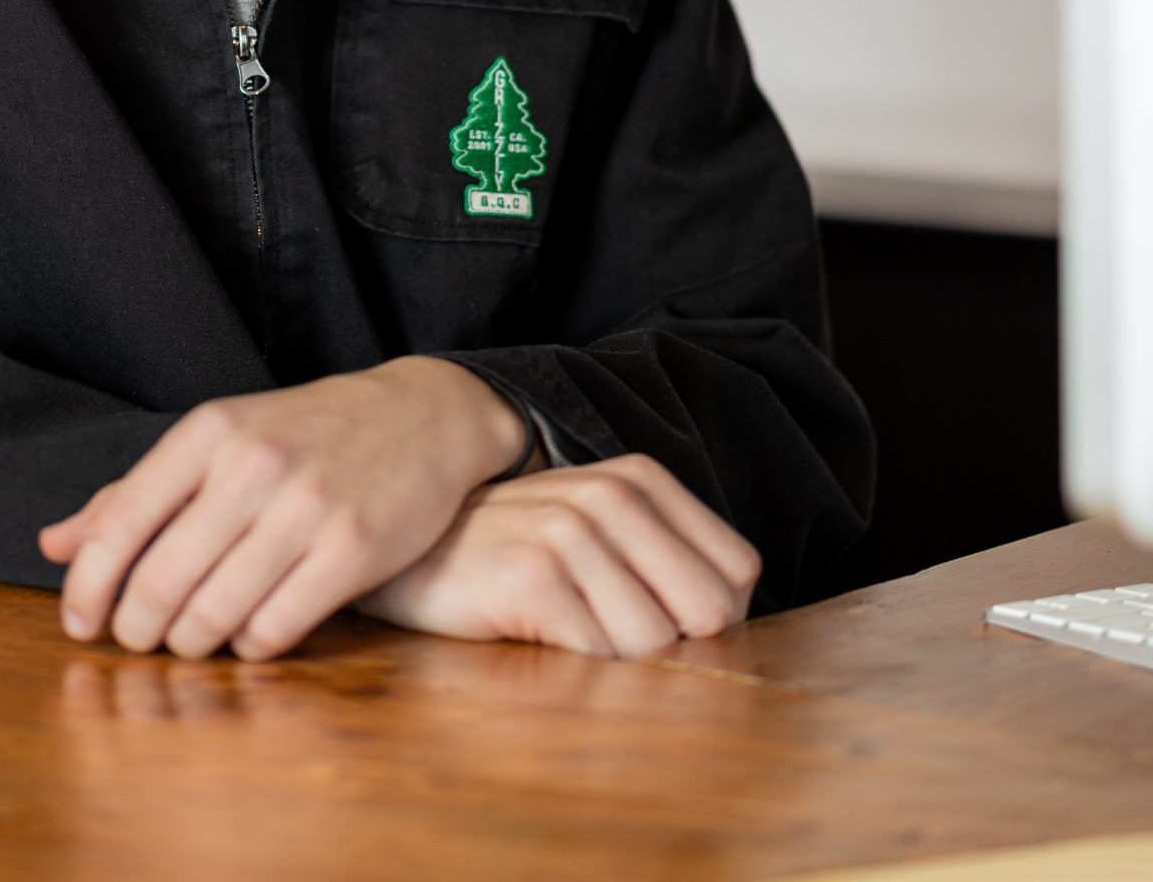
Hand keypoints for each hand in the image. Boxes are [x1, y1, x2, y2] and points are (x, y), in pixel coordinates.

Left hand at [37, 356, 528, 660]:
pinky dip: (249, 648)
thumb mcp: (220, 441)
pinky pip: (273, 630)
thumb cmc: (305, 434)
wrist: (423, 417)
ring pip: (213, 616)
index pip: (120, 521)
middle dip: (136, 631)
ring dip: (189, 645)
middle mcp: (254, 464)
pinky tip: (249, 633)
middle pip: (159, 582)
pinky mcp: (353, 549)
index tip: (80, 623)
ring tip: (191, 640)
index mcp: (210, 430)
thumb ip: (136, 494)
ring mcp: (307, 506)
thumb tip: (52, 546)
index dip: (87, 587)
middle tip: (141, 641)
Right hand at [355, 453, 759, 659]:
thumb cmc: (519, 557)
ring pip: (655, 645)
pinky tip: (543, 644)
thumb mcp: (601, 535)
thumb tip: (735, 627)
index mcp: (639, 479)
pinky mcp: (532, 578)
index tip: (659, 622)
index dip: (712, 619)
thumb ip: (668, 565)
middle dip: (676, 649)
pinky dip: (580, 673)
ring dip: (620, 666)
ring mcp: (569, 533)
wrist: (414, 554)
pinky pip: (599, 658)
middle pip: (708, 613)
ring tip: (573, 638)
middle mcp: (611, 495)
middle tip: (615, 641)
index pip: (738, 571)